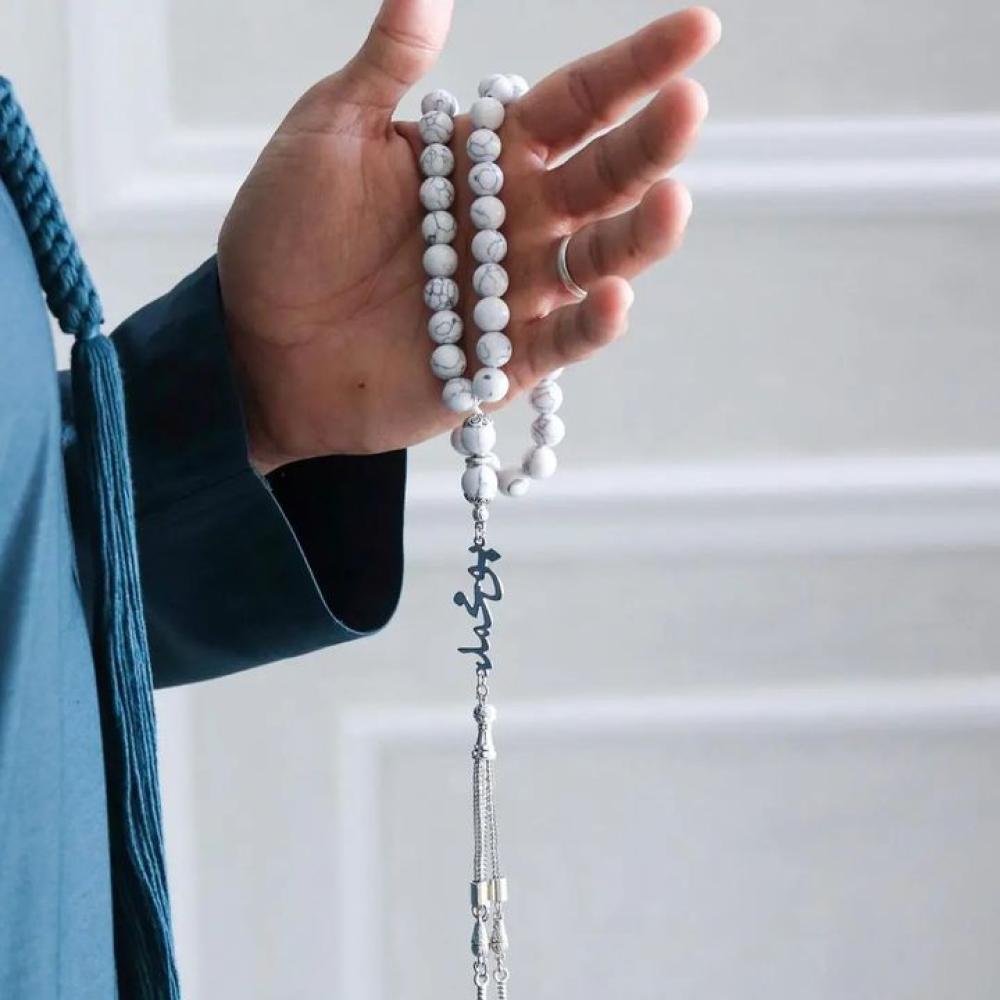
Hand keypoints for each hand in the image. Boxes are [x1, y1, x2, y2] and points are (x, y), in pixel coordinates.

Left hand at [217, 0, 720, 472]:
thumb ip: (387, 65)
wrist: (253, 342)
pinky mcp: (499, 363)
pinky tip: (612, 298)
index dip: (634, 68)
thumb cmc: (283, 233)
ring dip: (636, 237)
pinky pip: (557, 343)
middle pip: (599, 180)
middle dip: (648, 145)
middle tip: (686, 108)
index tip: (697, 30)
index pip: (574, 106)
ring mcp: (510, 294)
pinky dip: (588, 325)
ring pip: (593, 261)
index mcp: (481, 159)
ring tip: (670, 203)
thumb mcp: (329, 132)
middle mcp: (511, 223)